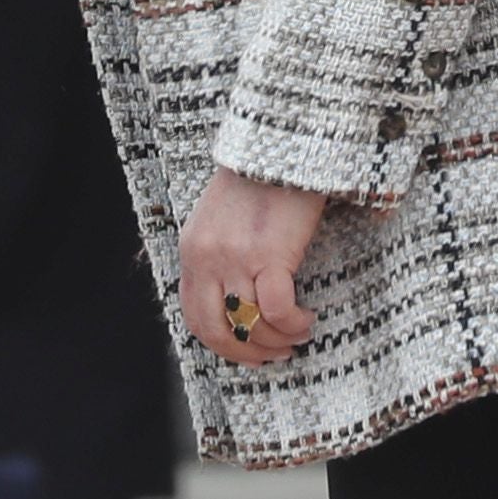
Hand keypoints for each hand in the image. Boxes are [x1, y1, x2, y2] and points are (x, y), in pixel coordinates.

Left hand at [178, 164, 325, 366]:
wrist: (280, 142)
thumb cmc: (259, 178)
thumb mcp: (221, 218)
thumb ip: (219, 254)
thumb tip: (237, 297)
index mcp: (192, 251)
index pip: (195, 316)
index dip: (222, 345)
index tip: (247, 353)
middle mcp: (207, 258)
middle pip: (218, 330)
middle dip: (247, 352)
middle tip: (275, 356)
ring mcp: (235, 258)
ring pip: (251, 325)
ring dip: (279, 340)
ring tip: (300, 333)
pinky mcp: (267, 254)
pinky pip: (277, 310)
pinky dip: (292, 323)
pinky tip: (306, 318)